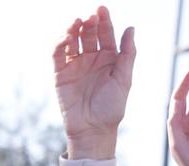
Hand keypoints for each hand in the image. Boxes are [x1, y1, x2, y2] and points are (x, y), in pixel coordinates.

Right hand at [52, 6, 135, 154]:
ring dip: (73, 30)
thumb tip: (130, 28)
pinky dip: (59, 45)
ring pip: (72, 41)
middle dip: (88, 24)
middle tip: (89, 18)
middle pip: (88, 34)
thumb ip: (127, 54)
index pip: (105, 34)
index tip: (101, 9)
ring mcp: (75, 66)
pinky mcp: (60, 75)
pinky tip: (65, 39)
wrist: (93, 130)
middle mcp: (91, 59)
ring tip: (75, 24)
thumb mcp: (124, 79)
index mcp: (109, 59)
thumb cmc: (111, 108)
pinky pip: (58, 56)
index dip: (104, 21)